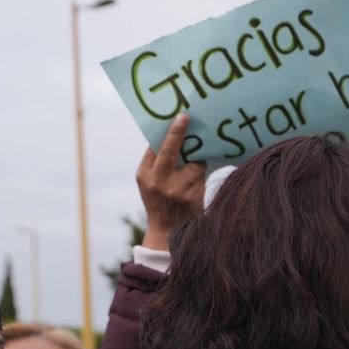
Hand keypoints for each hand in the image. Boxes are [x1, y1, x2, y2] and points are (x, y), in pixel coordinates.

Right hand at [137, 112, 207, 249]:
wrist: (167, 231)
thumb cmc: (157, 200)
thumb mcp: (147, 182)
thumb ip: (154, 161)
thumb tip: (167, 133)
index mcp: (145, 175)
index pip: (156, 148)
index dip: (170, 132)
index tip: (181, 117)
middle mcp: (159, 182)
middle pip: (171, 151)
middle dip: (179, 133)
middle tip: (186, 118)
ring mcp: (177, 191)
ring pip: (195, 165)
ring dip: (197, 164)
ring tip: (190, 174)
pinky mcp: (194, 198)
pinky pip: (203, 178)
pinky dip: (201, 178)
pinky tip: (196, 185)